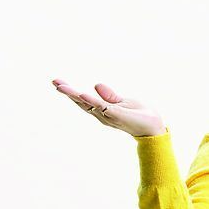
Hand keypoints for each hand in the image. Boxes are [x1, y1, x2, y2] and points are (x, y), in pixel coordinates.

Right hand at [52, 78, 166, 137]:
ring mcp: (109, 115)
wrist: (153, 126)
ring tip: (63, 87)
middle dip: (68, 93)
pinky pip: (103, 108)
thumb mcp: (121, 101)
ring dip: (75, 96)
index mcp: (101, 109)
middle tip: (54, 83)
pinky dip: (93, 101)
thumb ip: (109, 95)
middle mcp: (102, 114)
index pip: (82, 99)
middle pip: (81, 102)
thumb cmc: (138, 114)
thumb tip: (96, 84)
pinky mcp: (118, 115)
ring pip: (89, 104)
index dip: (70, 92)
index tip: (56, 82)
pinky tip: (83, 94)